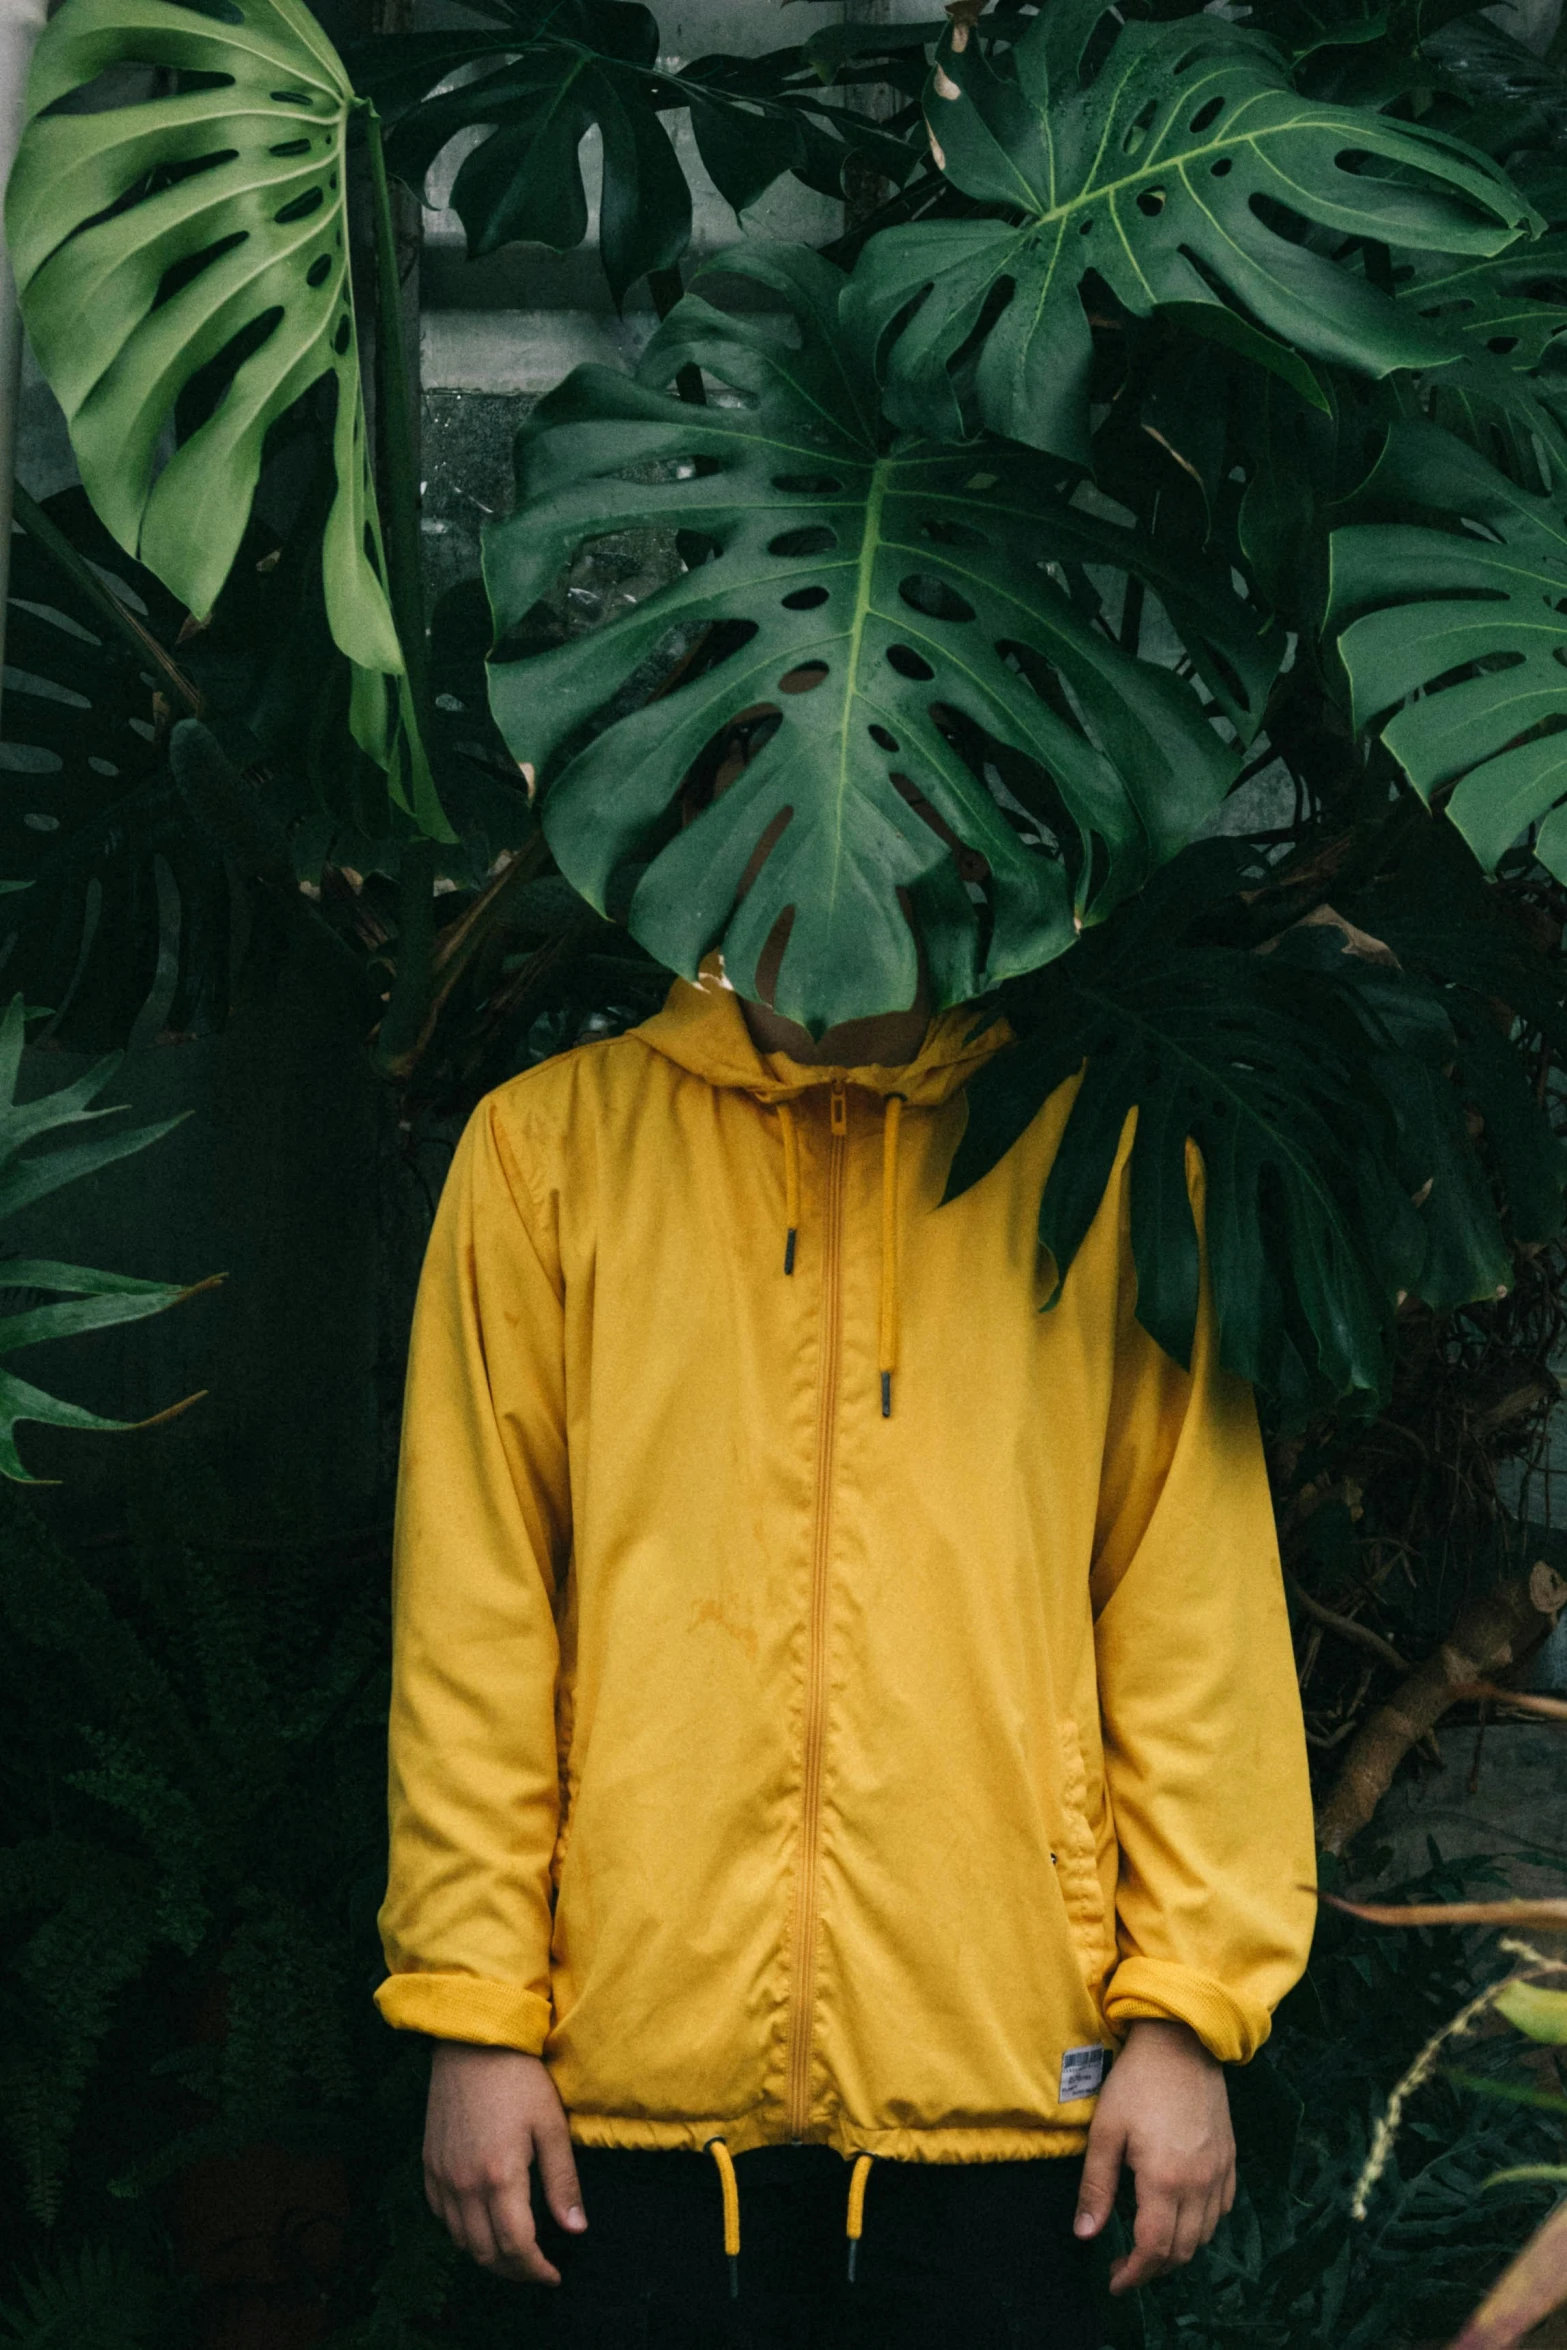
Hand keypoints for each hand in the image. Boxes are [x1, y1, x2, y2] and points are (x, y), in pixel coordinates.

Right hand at [423, 2042, 585, 2284]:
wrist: (472, 2040)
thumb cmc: (519, 2077)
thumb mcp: (552, 2125)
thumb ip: (563, 2182)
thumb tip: (576, 2229)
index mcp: (500, 2177)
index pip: (516, 2247)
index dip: (536, 2270)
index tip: (554, 2276)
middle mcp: (464, 2184)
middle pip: (485, 2253)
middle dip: (513, 2272)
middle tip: (537, 2270)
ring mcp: (442, 2175)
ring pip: (460, 2240)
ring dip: (487, 2256)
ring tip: (513, 2253)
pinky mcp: (429, 2164)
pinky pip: (441, 2216)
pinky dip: (461, 2232)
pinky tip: (481, 2224)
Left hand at [1072, 2018, 1234, 2293]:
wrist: (1181, 2042)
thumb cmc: (1136, 2083)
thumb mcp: (1105, 2131)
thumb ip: (1096, 2187)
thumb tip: (1086, 2235)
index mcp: (1164, 2181)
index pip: (1153, 2248)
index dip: (1133, 2273)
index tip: (1114, 2280)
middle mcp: (1198, 2185)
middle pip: (1182, 2250)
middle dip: (1153, 2268)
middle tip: (1126, 2265)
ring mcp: (1219, 2173)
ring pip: (1205, 2235)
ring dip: (1178, 2250)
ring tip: (1150, 2244)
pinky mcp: (1229, 2159)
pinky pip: (1222, 2209)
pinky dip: (1202, 2225)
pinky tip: (1182, 2215)